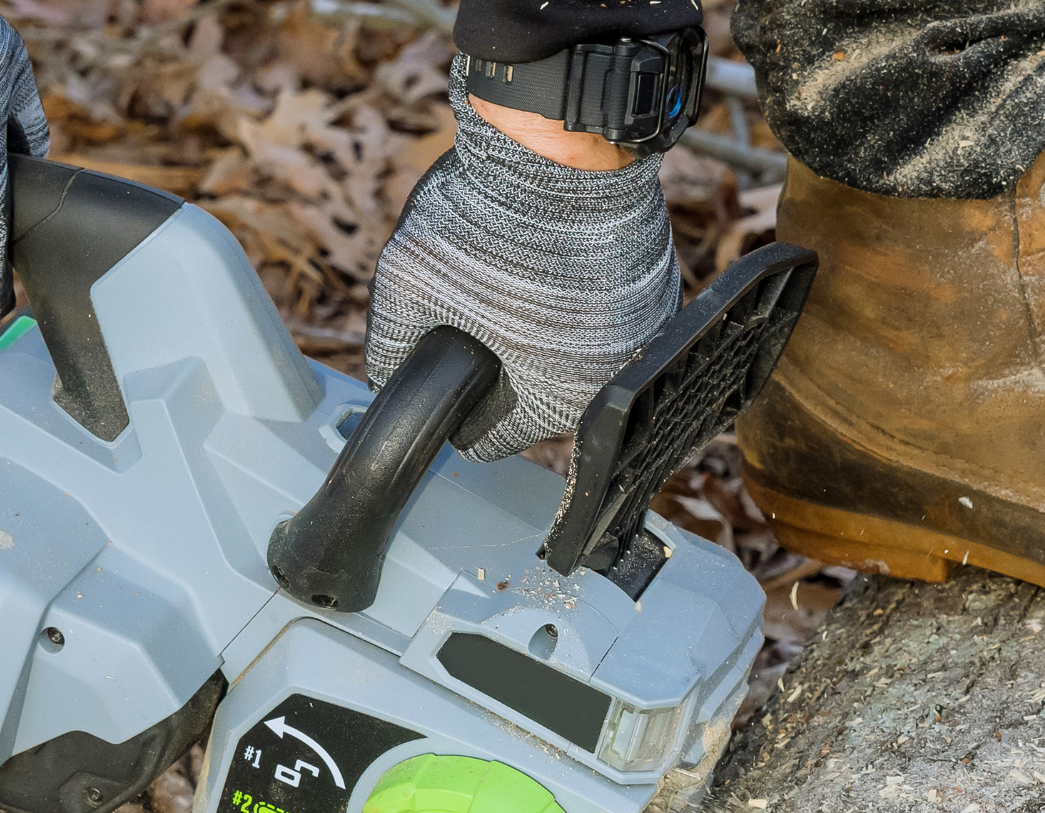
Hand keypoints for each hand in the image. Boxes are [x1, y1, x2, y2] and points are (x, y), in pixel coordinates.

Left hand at [365, 60, 678, 460]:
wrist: (561, 142)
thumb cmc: (491, 218)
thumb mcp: (410, 281)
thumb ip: (390, 344)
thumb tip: (384, 376)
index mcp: (555, 398)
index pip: (494, 438)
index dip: (459, 411)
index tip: (448, 375)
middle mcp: (611, 378)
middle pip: (537, 396)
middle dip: (503, 364)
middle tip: (476, 310)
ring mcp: (646, 332)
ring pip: (576, 354)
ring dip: (544, 331)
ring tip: (513, 278)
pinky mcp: (661, 288)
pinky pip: (607, 313)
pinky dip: (579, 296)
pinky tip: (551, 257)